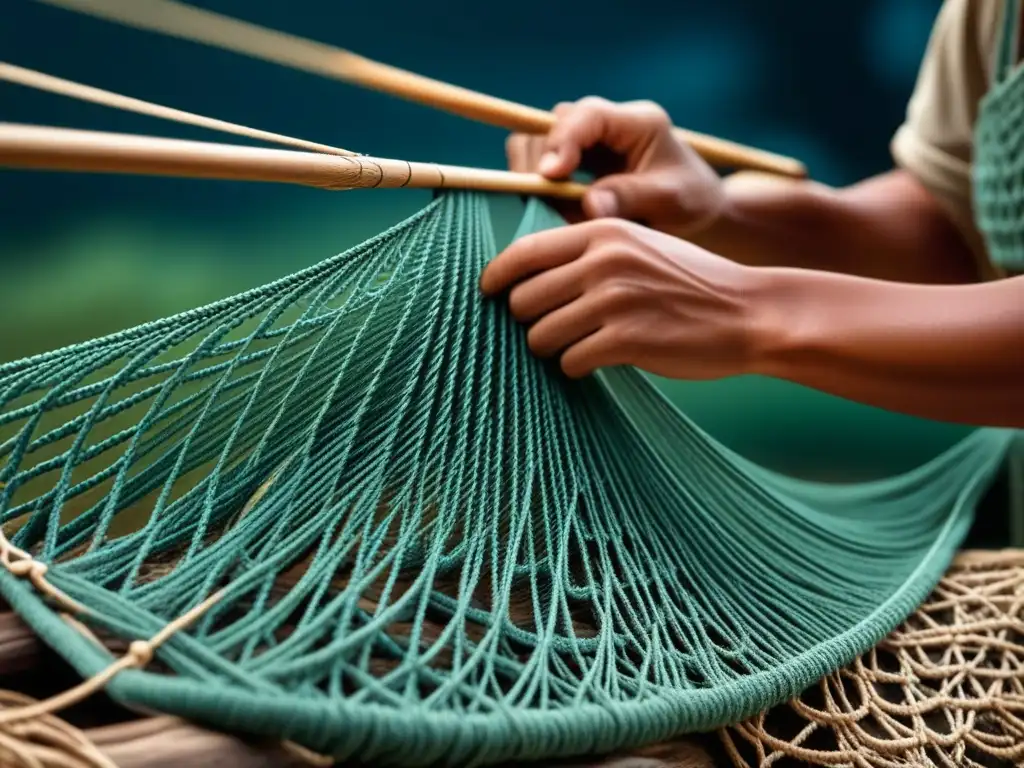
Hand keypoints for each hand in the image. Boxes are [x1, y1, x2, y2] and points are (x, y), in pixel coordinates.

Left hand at [480, 218, 771, 379]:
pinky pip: (569, 362)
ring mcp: (614, 301)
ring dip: (552, 348)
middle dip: (530, 320)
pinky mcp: (626, 341)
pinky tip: (598, 361)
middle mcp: (603, 262)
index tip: (488, 292)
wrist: (749, 312)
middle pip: (523, 300)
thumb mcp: (640, 246)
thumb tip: (527, 277)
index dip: (496, 276)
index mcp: (603, 233)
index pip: (524, 252)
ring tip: (579, 346)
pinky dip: (577, 367)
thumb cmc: (690, 283)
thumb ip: (588, 253)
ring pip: (540, 335)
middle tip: (554, 328)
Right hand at [506, 97, 725, 237]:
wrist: (697, 212)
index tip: (551, 175)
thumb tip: (590, 205)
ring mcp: (587, 143)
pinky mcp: (575, 164)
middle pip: (550, 125)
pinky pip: (539, 168)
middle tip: (544, 202)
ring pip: (536, 144)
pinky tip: (556, 214)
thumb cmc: (691, 202)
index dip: (562, 140)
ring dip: (535, 178)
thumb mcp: (670, 200)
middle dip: (540, 162)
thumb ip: (630, 198)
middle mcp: (606, 125)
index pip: (587, 115)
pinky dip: (538, 191)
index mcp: (636, 122)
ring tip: (553, 212)